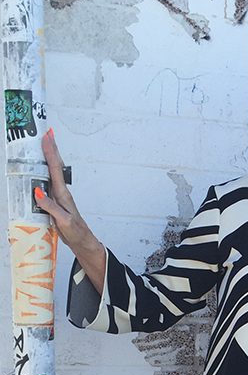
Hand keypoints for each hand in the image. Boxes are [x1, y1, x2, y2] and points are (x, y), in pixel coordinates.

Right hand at [35, 128, 90, 248]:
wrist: (82, 242)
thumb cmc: (75, 232)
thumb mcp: (63, 221)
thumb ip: (51, 207)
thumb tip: (38, 191)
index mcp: (63, 195)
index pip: (55, 169)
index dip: (50, 152)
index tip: (47, 137)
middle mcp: (61, 192)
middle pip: (55, 165)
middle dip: (51, 148)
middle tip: (47, 132)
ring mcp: (59, 196)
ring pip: (52, 172)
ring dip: (48, 157)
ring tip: (44, 143)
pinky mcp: (56, 202)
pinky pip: (49, 182)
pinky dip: (45, 171)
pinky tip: (41, 168)